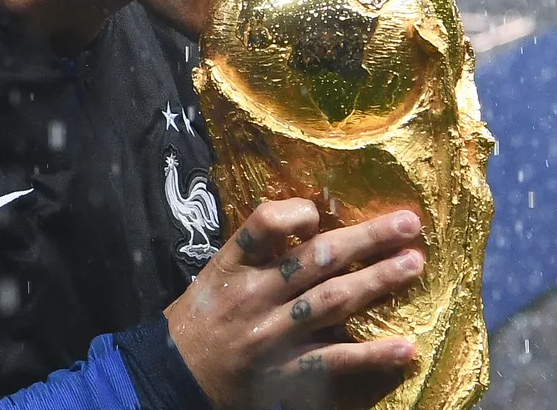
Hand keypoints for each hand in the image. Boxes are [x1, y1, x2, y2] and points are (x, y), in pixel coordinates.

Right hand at [164, 199, 424, 409]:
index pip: (263, 224)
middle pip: (317, 258)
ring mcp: (273, 334)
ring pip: (333, 301)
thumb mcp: (215, 274)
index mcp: (233, 265)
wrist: (175, 376)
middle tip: (408, 224)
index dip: (297, 213)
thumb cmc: (200, 319)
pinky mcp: (287, 372)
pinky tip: (404, 346)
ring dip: (378, 281)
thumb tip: (307, 224)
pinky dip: (372, 355)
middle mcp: (254, 295)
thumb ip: (254, 252)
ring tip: (413, 264)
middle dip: (366, 239)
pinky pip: (335, 361)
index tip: (320, 212)